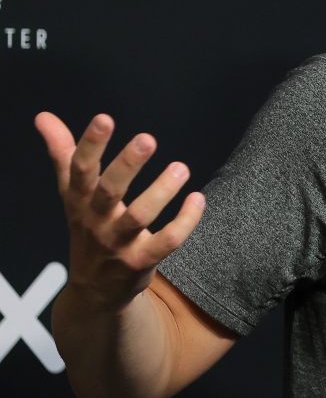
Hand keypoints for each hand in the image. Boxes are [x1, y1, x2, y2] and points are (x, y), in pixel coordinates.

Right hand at [35, 112, 205, 312]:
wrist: (94, 291)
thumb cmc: (87, 229)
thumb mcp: (71, 194)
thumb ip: (62, 154)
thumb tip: (43, 117)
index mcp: (79, 200)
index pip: (80, 170)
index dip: (90, 145)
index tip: (104, 119)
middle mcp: (96, 221)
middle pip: (108, 191)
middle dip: (126, 165)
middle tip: (147, 139)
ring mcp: (118, 243)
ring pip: (139, 217)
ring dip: (161, 192)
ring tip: (181, 168)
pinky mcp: (141, 261)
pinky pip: (166, 242)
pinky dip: (184, 222)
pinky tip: (198, 199)